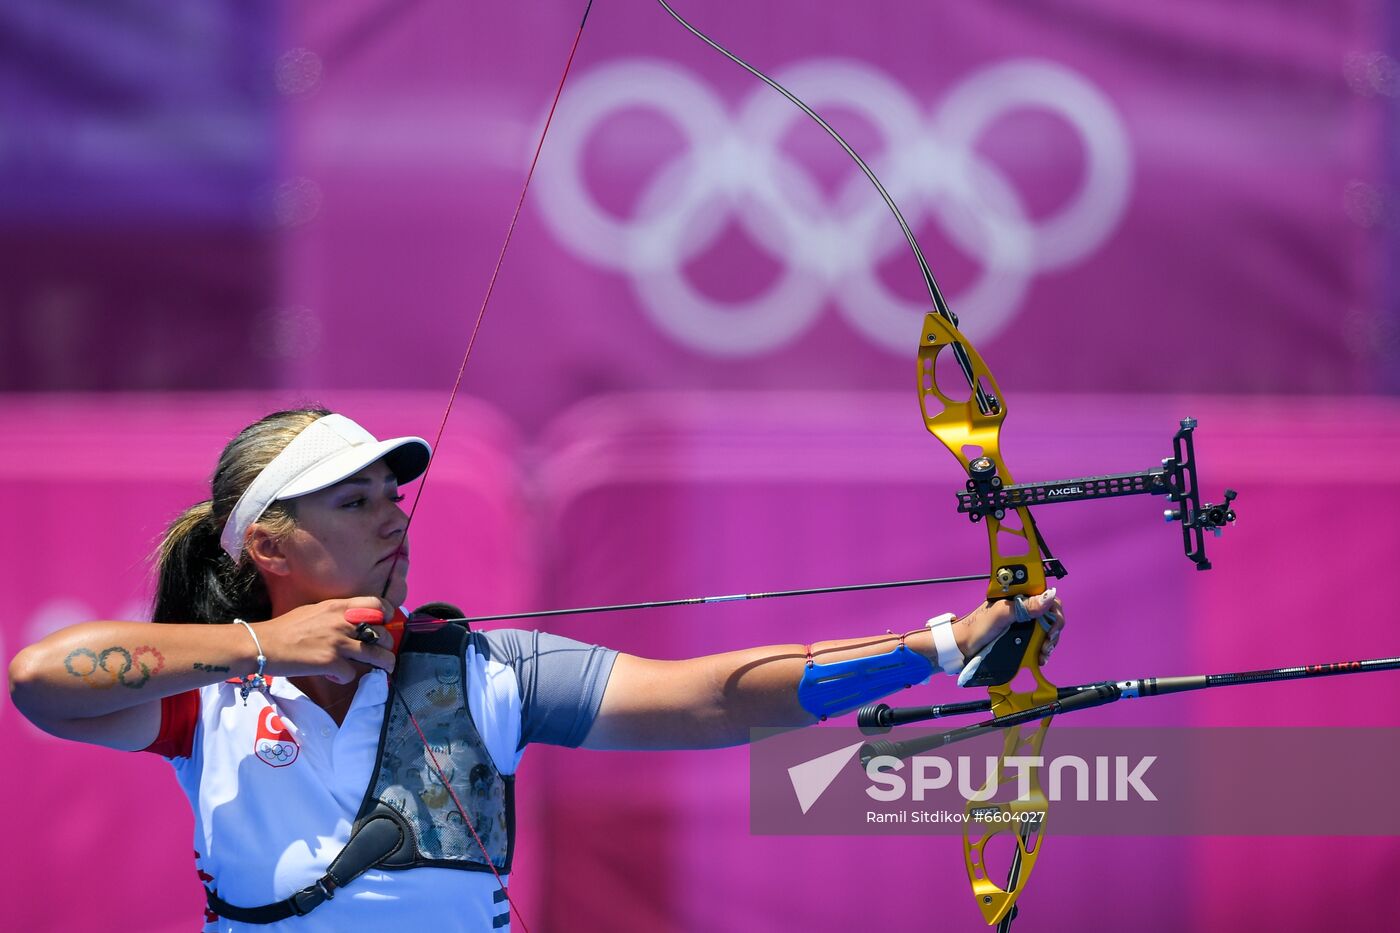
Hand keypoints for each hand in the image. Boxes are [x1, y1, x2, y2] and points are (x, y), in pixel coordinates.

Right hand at [255, 597, 397, 684]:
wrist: (262, 644)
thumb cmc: (284, 628)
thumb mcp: (314, 611)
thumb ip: (335, 615)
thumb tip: (351, 622)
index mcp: (338, 607)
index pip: (377, 604)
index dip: (386, 614)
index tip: (386, 623)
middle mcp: (342, 622)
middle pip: (382, 634)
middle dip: (387, 644)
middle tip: (383, 651)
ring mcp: (338, 643)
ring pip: (377, 655)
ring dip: (384, 663)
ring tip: (385, 668)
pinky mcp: (330, 662)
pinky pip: (351, 673)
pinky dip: (345, 678)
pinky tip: (335, 676)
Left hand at [954, 588, 1063, 665]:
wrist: (963, 647)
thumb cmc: (977, 626)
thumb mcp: (1001, 614)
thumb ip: (1023, 606)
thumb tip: (1048, 597)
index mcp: (1018, 595)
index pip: (1047, 597)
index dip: (1054, 611)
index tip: (1052, 628)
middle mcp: (1023, 607)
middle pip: (1050, 615)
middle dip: (1052, 631)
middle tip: (1046, 645)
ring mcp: (1023, 622)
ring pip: (1047, 630)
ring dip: (1049, 643)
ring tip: (1042, 654)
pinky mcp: (1022, 636)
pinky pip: (1039, 641)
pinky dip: (1042, 650)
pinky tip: (1039, 658)